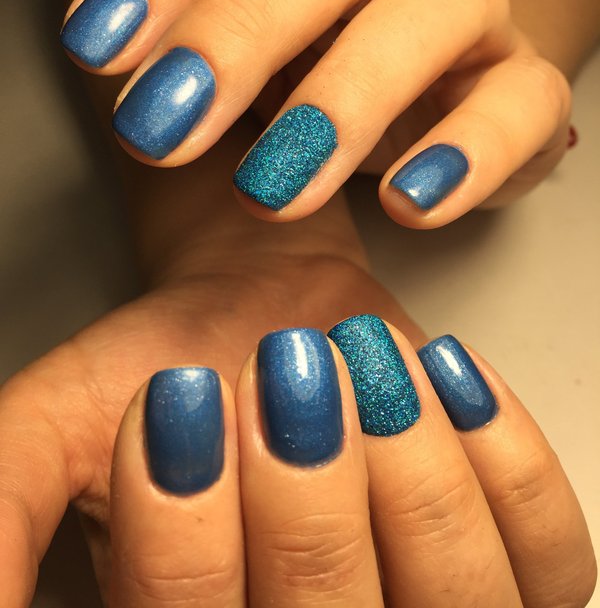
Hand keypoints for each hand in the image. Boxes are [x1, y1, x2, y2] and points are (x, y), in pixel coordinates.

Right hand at [38, 315, 595, 606]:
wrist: (262, 313)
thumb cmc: (166, 368)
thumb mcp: (52, 433)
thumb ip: (4, 515)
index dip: (186, 531)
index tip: (183, 397)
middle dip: (304, 486)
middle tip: (280, 369)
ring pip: (462, 605)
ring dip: (407, 466)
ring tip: (358, 364)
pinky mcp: (520, 565)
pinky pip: (550, 550)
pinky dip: (501, 456)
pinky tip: (439, 375)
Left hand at [59, 0, 571, 228]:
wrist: (436, 115)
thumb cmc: (314, 93)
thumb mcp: (239, 79)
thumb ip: (185, 67)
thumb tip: (117, 79)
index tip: (96, 54)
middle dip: (241, 32)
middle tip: (162, 133)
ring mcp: (467, 20)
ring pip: (436, 8)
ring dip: (348, 96)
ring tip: (274, 189)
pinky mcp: (525, 90)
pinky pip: (520, 103)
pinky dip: (471, 151)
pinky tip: (407, 203)